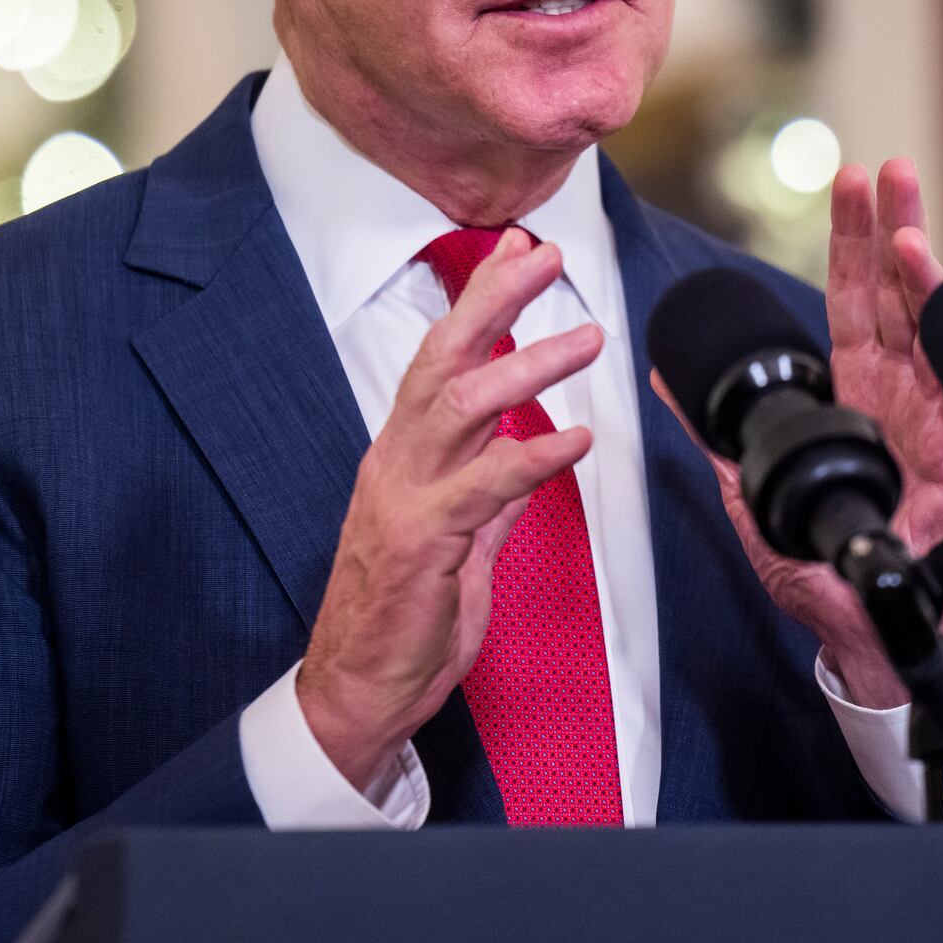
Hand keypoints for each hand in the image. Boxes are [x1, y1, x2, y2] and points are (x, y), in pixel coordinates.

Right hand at [297, 230, 602, 788]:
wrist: (358, 692)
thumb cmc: (403, 620)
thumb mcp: (459, 546)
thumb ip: (490, 499)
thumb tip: (528, 456)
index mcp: (403, 457)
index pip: (440, 360)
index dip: (478, 302)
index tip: (517, 251)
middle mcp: (398, 463)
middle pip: (442, 361)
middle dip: (493, 300)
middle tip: (543, 255)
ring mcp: (405, 499)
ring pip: (460, 408)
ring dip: (525, 365)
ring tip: (585, 337)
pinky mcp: (421, 543)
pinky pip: (483, 488)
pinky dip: (531, 457)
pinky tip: (575, 439)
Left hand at [653, 159, 942, 708]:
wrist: (873, 626)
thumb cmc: (821, 563)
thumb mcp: (752, 491)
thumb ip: (715, 433)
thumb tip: (664, 382)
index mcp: (853, 392)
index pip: (849, 301)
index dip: (847, 244)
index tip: (846, 183)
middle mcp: (898, 391)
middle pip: (890, 292)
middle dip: (885, 226)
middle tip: (881, 168)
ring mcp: (933, 414)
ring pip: (925, 317)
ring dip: (912, 257)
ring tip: (901, 202)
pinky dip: (940, 319)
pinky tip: (927, 273)